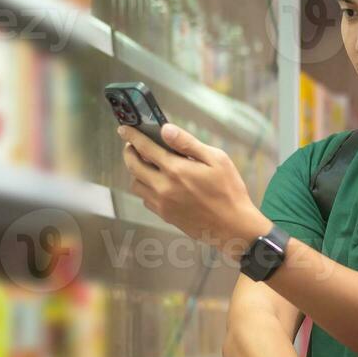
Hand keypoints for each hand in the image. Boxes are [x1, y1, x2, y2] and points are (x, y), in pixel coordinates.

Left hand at [118, 122, 271, 256]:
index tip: (124, 129)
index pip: (144, 147)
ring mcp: (162, 203)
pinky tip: (159, 184)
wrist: (233, 227)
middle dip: (129, 152)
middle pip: (133, 166)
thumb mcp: (216, 160)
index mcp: (176, 169)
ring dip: (137, 172)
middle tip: (133, 145)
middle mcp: (163, 187)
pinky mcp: (165, 216)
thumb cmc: (229, 191)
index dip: (132, 135)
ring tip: (147, 165)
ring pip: (136, 184)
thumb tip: (165, 129)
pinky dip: (147, 188)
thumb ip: (188, 143)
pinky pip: (146, 199)